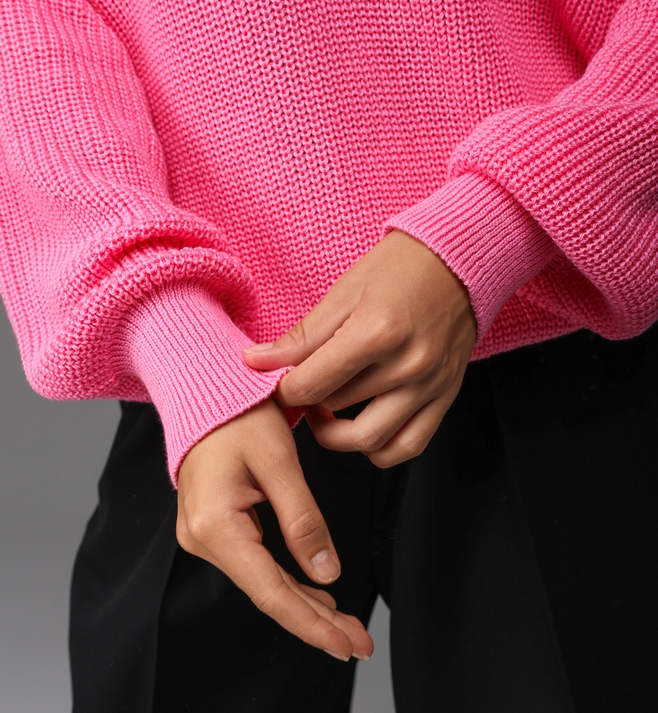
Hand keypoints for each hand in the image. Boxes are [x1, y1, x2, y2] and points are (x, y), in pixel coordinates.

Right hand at [176, 398, 373, 660]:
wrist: (203, 390)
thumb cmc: (238, 414)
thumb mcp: (279, 462)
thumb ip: (303, 520)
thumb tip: (327, 574)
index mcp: (216, 526)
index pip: (271, 592)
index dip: (312, 625)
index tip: (348, 646)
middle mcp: (202, 540)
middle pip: (269, 595)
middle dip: (317, 623)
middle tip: (360, 644)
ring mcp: (205, 537)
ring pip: (264, 584)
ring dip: (307, 607)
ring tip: (347, 628)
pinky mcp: (215, 530)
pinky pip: (257, 567)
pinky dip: (290, 584)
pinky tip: (317, 598)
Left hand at [244, 230, 475, 466]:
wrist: (457, 262)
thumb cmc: (399, 269)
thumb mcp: (343, 293)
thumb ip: (301, 336)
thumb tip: (256, 362)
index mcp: (376, 333)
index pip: (310, 386)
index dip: (284, 391)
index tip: (281, 383)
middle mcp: (407, 365)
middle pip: (334, 410)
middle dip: (309, 403)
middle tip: (304, 386)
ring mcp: (429, 386)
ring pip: (367, 440)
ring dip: (337, 434)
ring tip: (329, 410)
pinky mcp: (445, 398)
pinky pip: (407, 447)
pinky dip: (379, 449)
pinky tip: (362, 428)